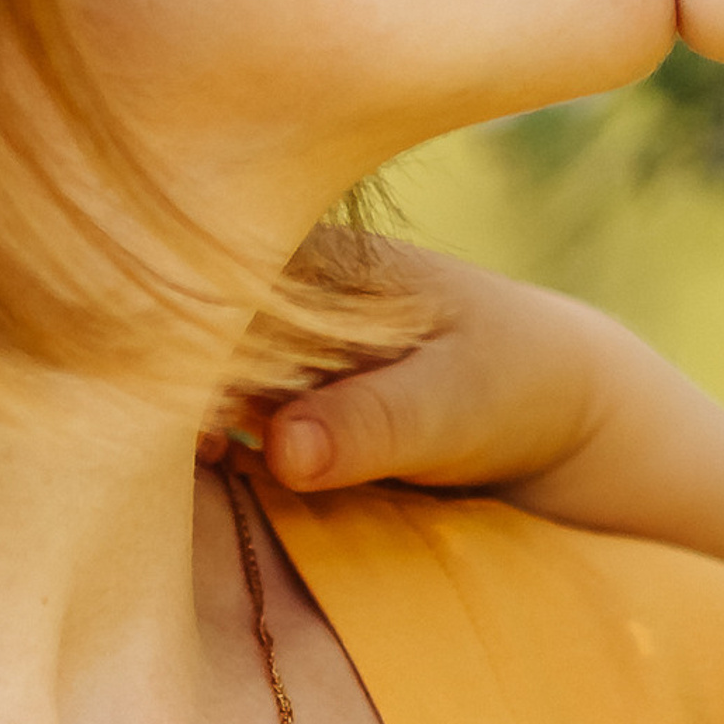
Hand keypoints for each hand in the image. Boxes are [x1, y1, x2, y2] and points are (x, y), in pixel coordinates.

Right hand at [225, 246, 723, 605]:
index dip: (177, 357)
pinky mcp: (266, 391)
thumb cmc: (513, 385)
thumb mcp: (454, 404)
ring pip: (185, 376)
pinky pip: (207, 413)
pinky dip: (204, 443)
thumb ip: (372, 423)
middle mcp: (271, 284)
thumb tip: (285, 450)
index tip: (203, 427)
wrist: (557, 410)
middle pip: (176, 332)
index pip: (205, 293)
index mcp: (309, 254)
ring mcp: (263, 338)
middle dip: (166, 395)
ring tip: (221, 464)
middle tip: (211, 454)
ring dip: (180, 425)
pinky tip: (225, 469)